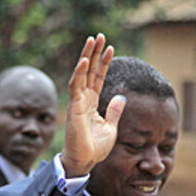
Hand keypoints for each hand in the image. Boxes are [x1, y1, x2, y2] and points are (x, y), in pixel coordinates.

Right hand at [61, 33, 125, 177]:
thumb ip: (114, 111)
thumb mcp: (111, 127)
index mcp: (92, 102)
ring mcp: (78, 101)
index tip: (110, 47)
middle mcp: (83, 98)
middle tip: (99, 35)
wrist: (85, 160)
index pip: (98, 77)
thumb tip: (121, 97)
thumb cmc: (95, 148)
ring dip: (86, 56)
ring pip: (81, 73)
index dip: (104, 62)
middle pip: (89, 70)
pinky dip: (79, 73)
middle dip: (94, 53)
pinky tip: (84, 60)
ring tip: (92, 39)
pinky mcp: (74, 107)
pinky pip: (76, 86)